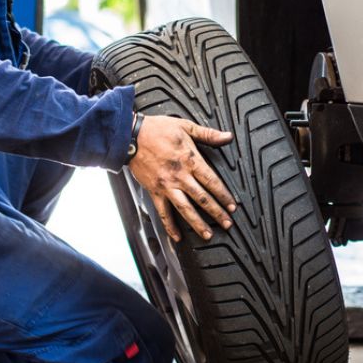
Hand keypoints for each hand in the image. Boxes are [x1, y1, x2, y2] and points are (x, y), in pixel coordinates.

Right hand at [128, 116, 236, 241]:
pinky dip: (169, 226)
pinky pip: (163, 212)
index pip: (212, 181)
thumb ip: (208, 134)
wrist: (130, 136)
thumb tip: (227, 136)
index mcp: (190, 160)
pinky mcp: (154, 191)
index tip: (232, 206)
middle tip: (227, 224)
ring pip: (185, 209)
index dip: (224, 195)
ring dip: (197, 224)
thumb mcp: (185, 126)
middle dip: (216, 213)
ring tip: (208, 235)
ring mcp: (166, 186)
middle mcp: (180, 176)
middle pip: (202, 198)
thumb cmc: (156, 129)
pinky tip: (177, 237)